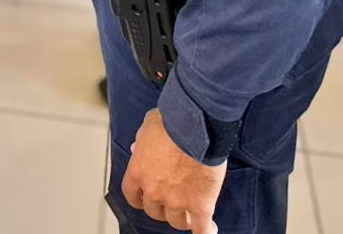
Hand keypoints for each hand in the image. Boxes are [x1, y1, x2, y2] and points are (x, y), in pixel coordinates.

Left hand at [122, 109, 224, 232]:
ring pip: (177, 221)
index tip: (147, 195)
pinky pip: (201, 229)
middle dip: (163, 206)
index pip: (132, 196)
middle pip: (154, 212)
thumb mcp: (148, 124)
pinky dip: (206, 231)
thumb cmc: (173, 119)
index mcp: (138, 171)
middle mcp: (154, 191)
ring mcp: (177, 201)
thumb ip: (141, 140)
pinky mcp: (200, 206)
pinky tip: (210, 228)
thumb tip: (137, 148)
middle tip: (173, 197)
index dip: (141, 197)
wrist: (197, 125)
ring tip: (191, 211)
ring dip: (183, 217)